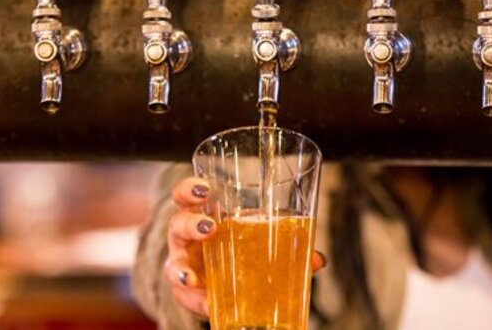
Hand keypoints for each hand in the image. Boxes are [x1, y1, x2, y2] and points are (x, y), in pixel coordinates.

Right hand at [163, 177, 327, 317]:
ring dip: (182, 270)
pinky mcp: (186, 294)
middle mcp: (186, 239)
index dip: (189, 189)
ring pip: (174, 264)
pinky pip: (185, 297)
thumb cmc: (235, 249)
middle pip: (177, 224)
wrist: (214, 280)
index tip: (204, 188)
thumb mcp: (255, 240)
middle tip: (209, 228)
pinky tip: (207, 304)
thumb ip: (284, 244)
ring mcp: (183, 267)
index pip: (187, 196)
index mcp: (201, 215)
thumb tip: (318, 260)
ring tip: (192, 278)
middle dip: (190, 224)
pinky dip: (196, 301)